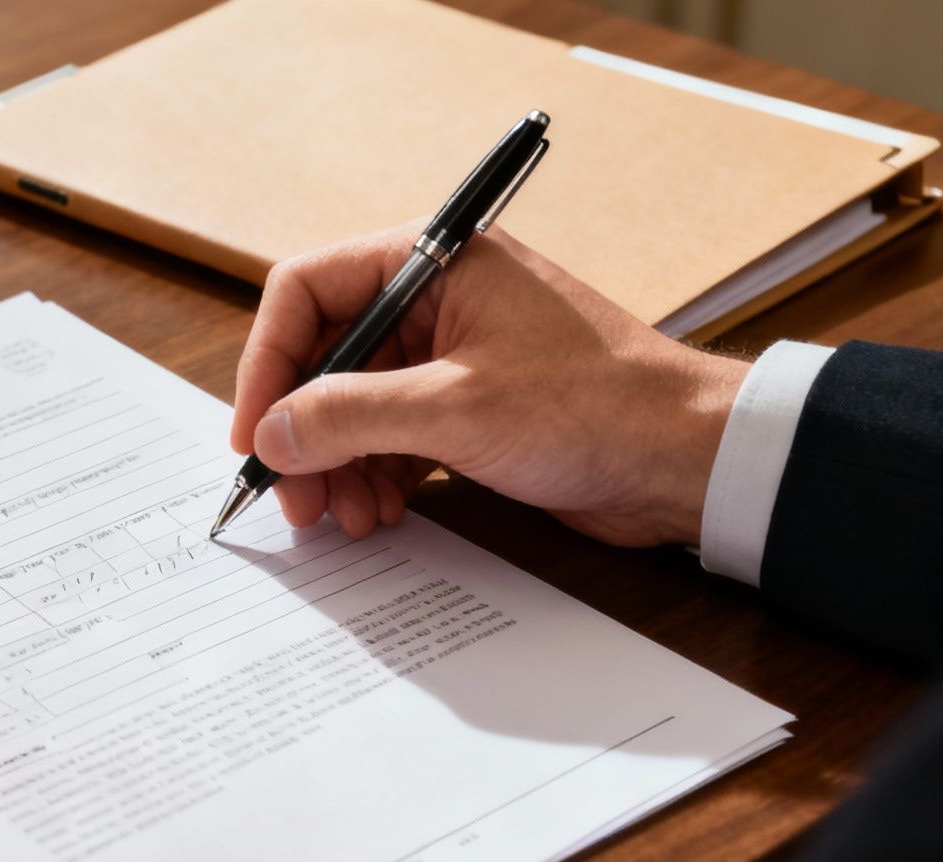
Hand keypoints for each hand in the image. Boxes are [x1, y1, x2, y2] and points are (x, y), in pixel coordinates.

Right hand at [230, 223, 750, 547]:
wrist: (688, 460)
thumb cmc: (595, 406)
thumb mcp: (455, 409)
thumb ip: (348, 416)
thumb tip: (269, 434)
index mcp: (433, 261)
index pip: (307, 290)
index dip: (267, 363)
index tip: (253, 434)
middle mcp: (437, 298)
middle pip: (326, 357)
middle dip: (303, 432)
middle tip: (294, 499)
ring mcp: (453, 356)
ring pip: (355, 406)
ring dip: (337, 465)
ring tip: (344, 519)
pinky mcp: (471, 409)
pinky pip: (393, 437)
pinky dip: (375, 476)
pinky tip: (378, 515)